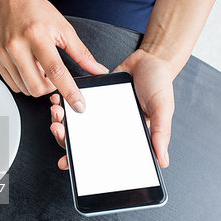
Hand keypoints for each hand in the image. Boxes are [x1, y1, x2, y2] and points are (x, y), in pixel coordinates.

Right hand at [0, 0, 108, 111]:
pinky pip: (14, 86)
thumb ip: (81, 53)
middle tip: (52, 73)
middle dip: (51, 88)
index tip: (78, 105)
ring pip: (26, 89)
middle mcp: (18, 46)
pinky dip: (25, 83)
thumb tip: (96, 69)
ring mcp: (5, 55)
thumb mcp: (63, 28)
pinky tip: (28, 68)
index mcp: (37, 36)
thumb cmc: (35, 11)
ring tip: (39, 66)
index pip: (56, 71)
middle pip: (39, 87)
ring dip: (38, 85)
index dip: (70, 91)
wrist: (8, 0)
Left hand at [50, 49, 174, 168]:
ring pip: (74, 124)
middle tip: (58, 129)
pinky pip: (74, 104)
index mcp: (123, 136)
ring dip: (61, 121)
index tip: (65, 162)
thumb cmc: (160, 85)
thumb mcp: (162, 108)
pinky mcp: (92, 98)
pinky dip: (64, 103)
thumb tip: (162, 161)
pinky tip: (57, 100)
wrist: (150, 59)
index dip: (81, 161)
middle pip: (81, 141)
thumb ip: (160, 132)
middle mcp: (108, 128)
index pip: (99, 155)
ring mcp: (98, 114)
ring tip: (57, 112)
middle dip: (65, 138)